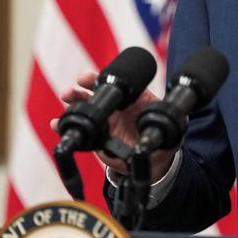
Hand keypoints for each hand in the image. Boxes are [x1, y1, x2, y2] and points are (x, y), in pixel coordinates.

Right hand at [51, 71, 175, 181]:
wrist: (153, 159)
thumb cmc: (163, 138)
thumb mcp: (172, 128)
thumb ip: (172, 122)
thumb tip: (179, 118)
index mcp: (132, 99)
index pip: (115, 83)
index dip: (100, 79)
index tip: (88, 79)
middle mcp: (116, 107)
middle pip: (94, 94)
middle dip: (80, 91)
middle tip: (69, 92)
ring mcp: (105, 121)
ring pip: (84, 109)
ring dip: (72, 106)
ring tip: (62, 106)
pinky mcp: (97, 138)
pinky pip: (81, 131)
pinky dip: (66, 127)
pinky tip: (57, 125)